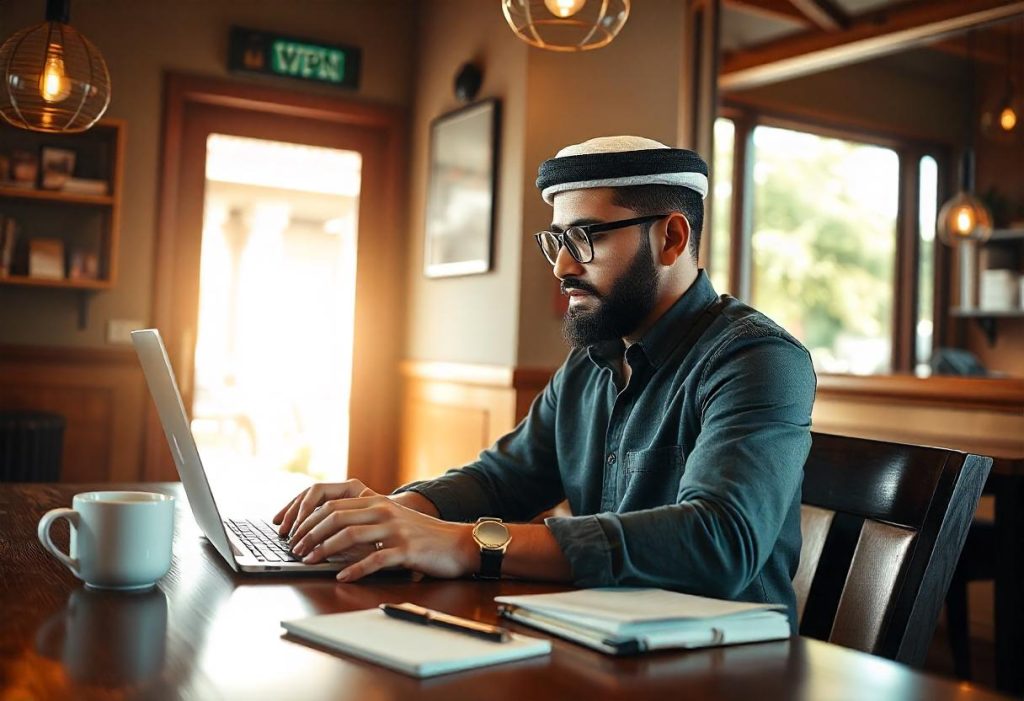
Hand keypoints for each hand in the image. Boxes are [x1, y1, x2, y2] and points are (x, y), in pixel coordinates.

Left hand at [273, 479, 477, 581]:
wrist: (458, 543)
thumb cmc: (422, 535)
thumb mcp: (392, 519)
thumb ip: (365, 519)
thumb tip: (327, 533)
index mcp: (376, 501)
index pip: (332, 503)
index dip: (307, 518)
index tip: (293, 534)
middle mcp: (384, 510)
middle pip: (335, 516)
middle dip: (309, 534)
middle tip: (296, 550)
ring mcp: (395, 529)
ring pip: (349, 535)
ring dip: (324, 550)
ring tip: (310, 561)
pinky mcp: (406, 550)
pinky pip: (374, 559)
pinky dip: (354, 569)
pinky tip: (341, 577)